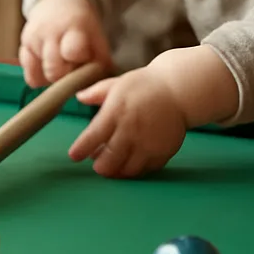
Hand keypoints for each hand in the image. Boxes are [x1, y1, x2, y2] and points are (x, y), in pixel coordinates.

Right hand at [19, 0, 111, 86]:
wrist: (58, 4)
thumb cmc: (82, 28)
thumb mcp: (97, 38)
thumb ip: (102, 62)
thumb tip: (102, 87)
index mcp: (72, 28)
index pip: (72, 52)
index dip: (78, 62)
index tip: (83, 60)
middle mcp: (48, 33)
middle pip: (53, 71)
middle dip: (65, 77)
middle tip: (72, 69)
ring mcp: (33, 41)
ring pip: (39, 77)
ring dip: (52, 79)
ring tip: (61, 67)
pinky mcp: (23, 48)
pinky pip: (30, 77)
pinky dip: (40, 78)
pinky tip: (49, 67)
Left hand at [68, 46, 238, 177]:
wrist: (179, 89)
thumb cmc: (145, 85)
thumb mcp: (118, 83)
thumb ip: (96, 93)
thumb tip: (78, 97)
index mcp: (115, 112)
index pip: (92, 138)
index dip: (80, 150)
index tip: (74, 155)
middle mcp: (130, 131)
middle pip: (108, 161)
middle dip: (99, 165)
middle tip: (97, 161)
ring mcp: (148, 144)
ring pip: (126, 170)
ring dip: (116, 170)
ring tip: (113, 164)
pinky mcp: (162, 152)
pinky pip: (145, 170)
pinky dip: (136, 169)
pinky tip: (131, 161)